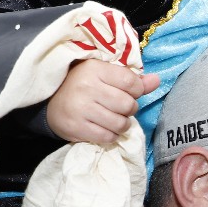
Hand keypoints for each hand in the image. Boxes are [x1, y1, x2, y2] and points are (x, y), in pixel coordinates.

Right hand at [45, 58, 160, 144]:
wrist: (51, 102)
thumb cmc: (82, 85)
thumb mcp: (104, 75)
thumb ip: (132, 79)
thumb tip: (157, 81)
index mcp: (95, 69)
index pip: (131, 82)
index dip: (137, 90)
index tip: (130, 92)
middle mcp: (88, 88)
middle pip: (128, 105)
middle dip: (129, 109)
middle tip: (120, 107)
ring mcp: (81, 109)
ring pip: (120, 124)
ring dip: (122, 124)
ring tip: (113, 118)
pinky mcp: (77, 128)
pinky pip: (108, 137)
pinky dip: (111, 135)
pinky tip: (105, 127)